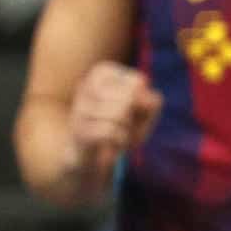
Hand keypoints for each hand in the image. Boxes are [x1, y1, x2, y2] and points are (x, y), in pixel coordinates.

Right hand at [66, 63, 161, 187]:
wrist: (93, 157)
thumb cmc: (121, 128)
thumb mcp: (144, 113)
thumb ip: (151, 101)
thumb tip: (142, 97)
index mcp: (102, 73)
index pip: (137, 82)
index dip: (143, 101)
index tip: (133, 109)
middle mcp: (86, 86)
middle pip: (128, 96)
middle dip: (134, 115)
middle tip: (127, 124)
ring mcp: (80, 109)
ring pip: (119, 113)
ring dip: (127, 129)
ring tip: (119, 133)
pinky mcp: (79, 131)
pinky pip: (111, 131)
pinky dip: (120, 140)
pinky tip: (113, 143)